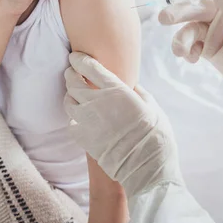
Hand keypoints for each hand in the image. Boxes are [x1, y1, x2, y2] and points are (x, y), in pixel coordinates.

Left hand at [64, 52, 182, 198]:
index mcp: (115, 89)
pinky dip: (74, 116)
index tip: (76, 56)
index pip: (88, 66)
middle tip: (72, 72)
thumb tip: (130, 85)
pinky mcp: (82, 137)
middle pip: (73, 81)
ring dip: (71, 94)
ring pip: (68, 100)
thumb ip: (137, 91)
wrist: (145, 166)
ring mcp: (86, 120)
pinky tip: (81, 117)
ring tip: (76, 94)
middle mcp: (96, 101)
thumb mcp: (152, 105)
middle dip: (71, 73)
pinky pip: (71, 121)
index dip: (79, 59)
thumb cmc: (154, 134)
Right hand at [159, 0, 222, 137]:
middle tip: (164, 18)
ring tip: (180, 51)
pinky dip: (186, 50)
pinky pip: (190, 45)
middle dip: (179, 12)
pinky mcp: (208, 50)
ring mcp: (215, 32)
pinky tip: (192, 59)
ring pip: (189, 28)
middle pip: (196, 7)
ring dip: (180, 37)